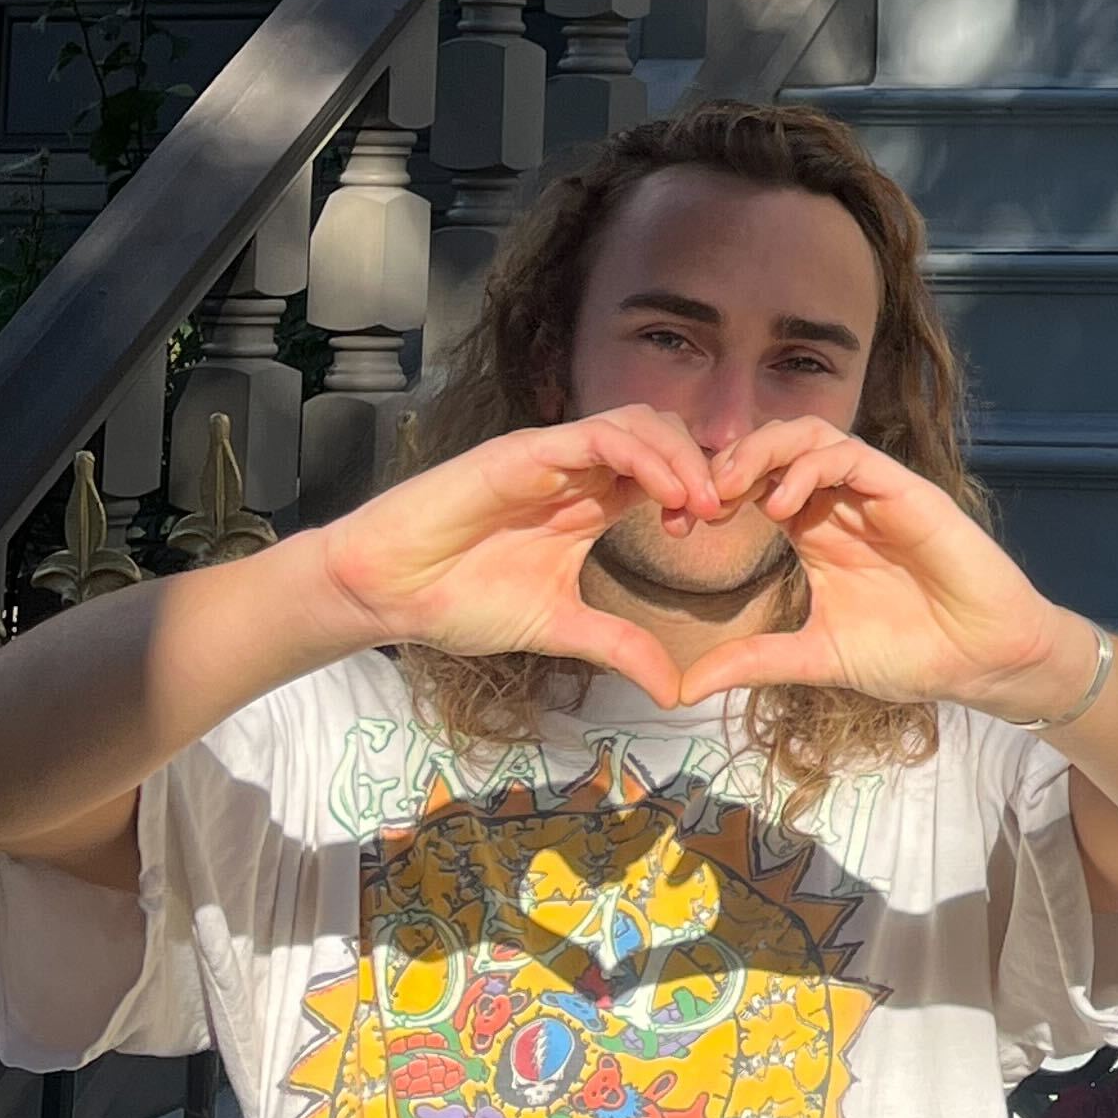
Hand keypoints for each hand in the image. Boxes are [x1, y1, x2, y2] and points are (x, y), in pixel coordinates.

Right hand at [315, 413, 720, 708]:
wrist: (387, 594)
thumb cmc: (458, 601)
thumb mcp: (558, 627)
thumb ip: (618, 646)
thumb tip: (675, 691)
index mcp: (590, 504)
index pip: (666, 476)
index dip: (705, 492)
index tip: (731, 531)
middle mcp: (577, 472)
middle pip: (664, 439)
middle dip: (705, 467)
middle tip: (730, 512)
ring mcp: (552, 457)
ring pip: (637, 426)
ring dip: (681, 457)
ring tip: (704, 503)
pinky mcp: (523, 452)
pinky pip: (594, 436)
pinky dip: (640, 455)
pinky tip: (664, 491)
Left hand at [673, 422, 1093, 718]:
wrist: (980, 660)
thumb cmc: (911, 654)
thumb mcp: (816, 657)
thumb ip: (756, 661)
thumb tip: (682, 689)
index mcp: (819, 532)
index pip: (760, 482)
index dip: (717, 491)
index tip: (681, 526)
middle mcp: (843, 502)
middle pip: (779, 446)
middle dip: (732, 460)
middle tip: (696, 498)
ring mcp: (875, 492)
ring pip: (813, 436)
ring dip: (765, 451)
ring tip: (731, 489)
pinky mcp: (907, 491)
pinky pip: (853, 456)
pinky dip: (810, 468)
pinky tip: (782, 506)